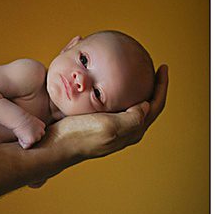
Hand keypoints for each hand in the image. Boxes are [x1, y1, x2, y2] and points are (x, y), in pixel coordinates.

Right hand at [14, 115, 45, 148]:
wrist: (17, 118)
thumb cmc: (20, 118)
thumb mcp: (30, 122)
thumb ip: (33, 128)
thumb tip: (29, 135)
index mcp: (42, 126)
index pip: (37, 134)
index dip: (29, 132)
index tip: (25, 126)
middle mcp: (42, 131)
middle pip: (35, 139)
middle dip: (28, 136)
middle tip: (23, 130)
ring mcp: (38, 136)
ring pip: (31, 143)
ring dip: (24, 139)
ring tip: (21, 132)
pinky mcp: (32, 140)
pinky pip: (26, 146)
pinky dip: (21, 142)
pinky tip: (20, 135)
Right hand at [45, 64, 167, 158]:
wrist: (52, 146)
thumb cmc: (78, 136)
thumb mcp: (109, 126)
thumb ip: (132, 118)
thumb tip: (146, 106)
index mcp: (132, 131)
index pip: (155, 106)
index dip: (161, 86)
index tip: (161, 67)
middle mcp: (124, 130)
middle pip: (147, 106)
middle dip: (152, 88)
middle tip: (151, 69)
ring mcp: (110, 128)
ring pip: (130, 106)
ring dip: (136, 91)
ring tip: (133, 75)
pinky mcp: (95, 124)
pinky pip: (113, 105)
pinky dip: (117, 93)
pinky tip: (107, 85)